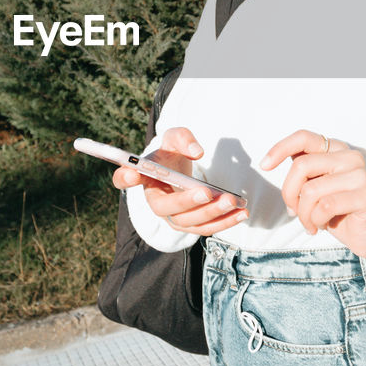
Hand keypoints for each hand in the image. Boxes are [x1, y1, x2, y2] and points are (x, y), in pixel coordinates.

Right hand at [112, 127, 247, 235]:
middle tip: (207, 193)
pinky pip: (206, 228)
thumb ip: (183, 138)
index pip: (123, 179)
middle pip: (166, 209)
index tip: (133, 172)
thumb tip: (197, 151)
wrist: (179, 170)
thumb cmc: (172, 153)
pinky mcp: (190, 224)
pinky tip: (242, 213)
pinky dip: (224, 222)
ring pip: (189, 223)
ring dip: (212, 214)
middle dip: (188, 203)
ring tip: (233, 202)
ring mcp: (172, 217)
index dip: (125, 177)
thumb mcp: (175, 138)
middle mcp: (154, 202)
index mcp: (143, 177)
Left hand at [262, 129, 365, 264]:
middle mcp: (350, 157)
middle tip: (293, 211)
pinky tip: (320, 226)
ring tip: (309, 222)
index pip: (303, 137)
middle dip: (289, 193)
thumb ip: (300, 171)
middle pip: (301, 166)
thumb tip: (269, 162)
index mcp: (335, 149)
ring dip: (303, 213)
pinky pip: (325, 207)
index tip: (264, 165)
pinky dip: (315, 221)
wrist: (365, 235)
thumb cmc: (334, 210)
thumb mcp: (312, 186)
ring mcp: (360, 176)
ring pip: (311, 191)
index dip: (280, 148)